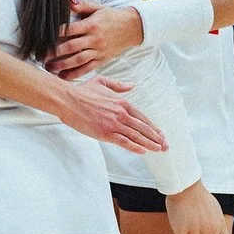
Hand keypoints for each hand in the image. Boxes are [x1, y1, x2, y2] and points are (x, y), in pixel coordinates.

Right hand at [45, 74, 165, 153]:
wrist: (68, 99)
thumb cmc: (82, 91)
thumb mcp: (103, 82)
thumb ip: (119, 85)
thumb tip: (131, 85)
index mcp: (122, 102)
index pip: (142, 117)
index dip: (153, 127)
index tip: (160, 134)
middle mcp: (121, 113)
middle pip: (143, 128)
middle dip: (156, 138)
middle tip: (164, 145)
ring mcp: (114, 124)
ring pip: (136, 136)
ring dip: (149, 144)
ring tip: (158, 149)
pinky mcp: (105, 133)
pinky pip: (123, 141)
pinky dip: (134, 147)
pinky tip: (142, 151)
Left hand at [48, 1, 143, 76]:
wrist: (132, 28)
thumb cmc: (112, 17)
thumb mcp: (98, 8)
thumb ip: (82, 6)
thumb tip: (68, 3)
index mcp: (91, 25)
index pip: (71, 29)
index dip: (56, 34)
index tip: (43, 38)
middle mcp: (94, 39)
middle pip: (72, 46)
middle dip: (55, 52)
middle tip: (41, 56)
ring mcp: (99, 51)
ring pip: (79, 60)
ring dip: (63, 65)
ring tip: (49, 68)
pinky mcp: (102, 60)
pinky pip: (88, 68)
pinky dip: (76, 74)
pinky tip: (64, 77)